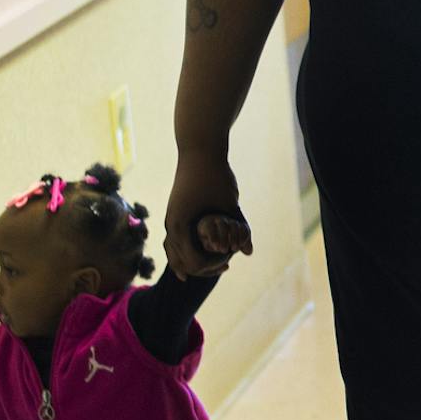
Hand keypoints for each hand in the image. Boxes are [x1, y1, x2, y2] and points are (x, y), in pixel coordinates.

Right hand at [165, 151, 252, 277]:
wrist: (199, 150)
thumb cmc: (215, 175)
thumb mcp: (230, 203)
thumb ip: (239, 229)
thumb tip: (249, 252)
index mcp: (181, 226)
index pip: (194, 262)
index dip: (212, 266)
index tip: (229, 258)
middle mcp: (171, 225)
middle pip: (181, 262)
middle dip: (203, 268)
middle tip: (225, 267)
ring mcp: (171, 219)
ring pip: (174, 252)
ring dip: (192, 262)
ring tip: (213, 266)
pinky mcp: (175, 213)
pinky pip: (175, 240)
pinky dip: (185, 251)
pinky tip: (200, 253)